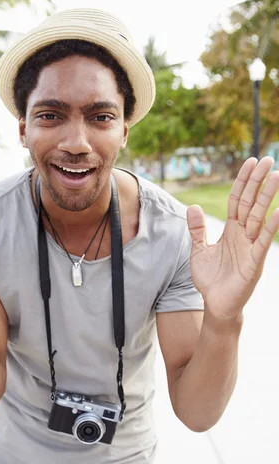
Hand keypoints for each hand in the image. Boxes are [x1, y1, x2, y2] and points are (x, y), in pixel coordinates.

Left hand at [187, 156, 278, 320]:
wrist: (216, 304)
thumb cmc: (210, 279)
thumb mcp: (199, 251)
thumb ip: (197, 230)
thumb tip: (193, 206)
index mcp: (231, 230)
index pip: (237, 200)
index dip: (242, 182)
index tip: (250, 162)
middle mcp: (243, 234)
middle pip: (250, 202)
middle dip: (258, 181)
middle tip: (268, 159)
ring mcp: (251, 246)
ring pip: (259, 216)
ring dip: (267, 196)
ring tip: (276, 176)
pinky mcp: (255, 261)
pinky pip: (264, 241)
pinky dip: (272, 226)